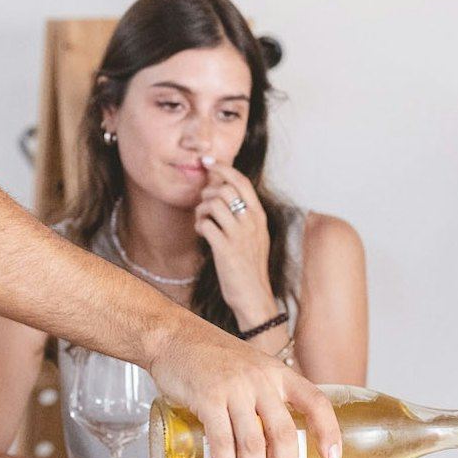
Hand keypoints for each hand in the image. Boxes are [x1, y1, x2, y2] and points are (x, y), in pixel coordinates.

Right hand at [147, 314, 340, 457]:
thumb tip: (279, 437)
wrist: (173, 336)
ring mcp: (235, 389)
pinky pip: (222, 441)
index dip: (329, 432)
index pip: (316, 402)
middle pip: (284, 434)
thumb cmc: (213, 357)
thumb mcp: (252, 367)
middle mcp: (262, 380)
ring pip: (253, 444)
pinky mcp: (207, 398)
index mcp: (279, 373)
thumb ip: (267, 394)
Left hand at [194, 160, 275, 329]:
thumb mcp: (254, 236)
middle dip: (207, 194)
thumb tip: (224, 191)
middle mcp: (251, 222)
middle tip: (203, 205)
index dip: (223, 168)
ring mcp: (239, 235)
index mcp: (259, 216)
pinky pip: (205, 224)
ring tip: (202, 221)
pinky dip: (199, 226)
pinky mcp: (225, 249)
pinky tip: (202, 234)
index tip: (208, 161)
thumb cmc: (250, 266)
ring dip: (201, 210)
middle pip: (224, 190)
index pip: (241, 181)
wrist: (253, 296)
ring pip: (213, 204)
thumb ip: (244, 214)